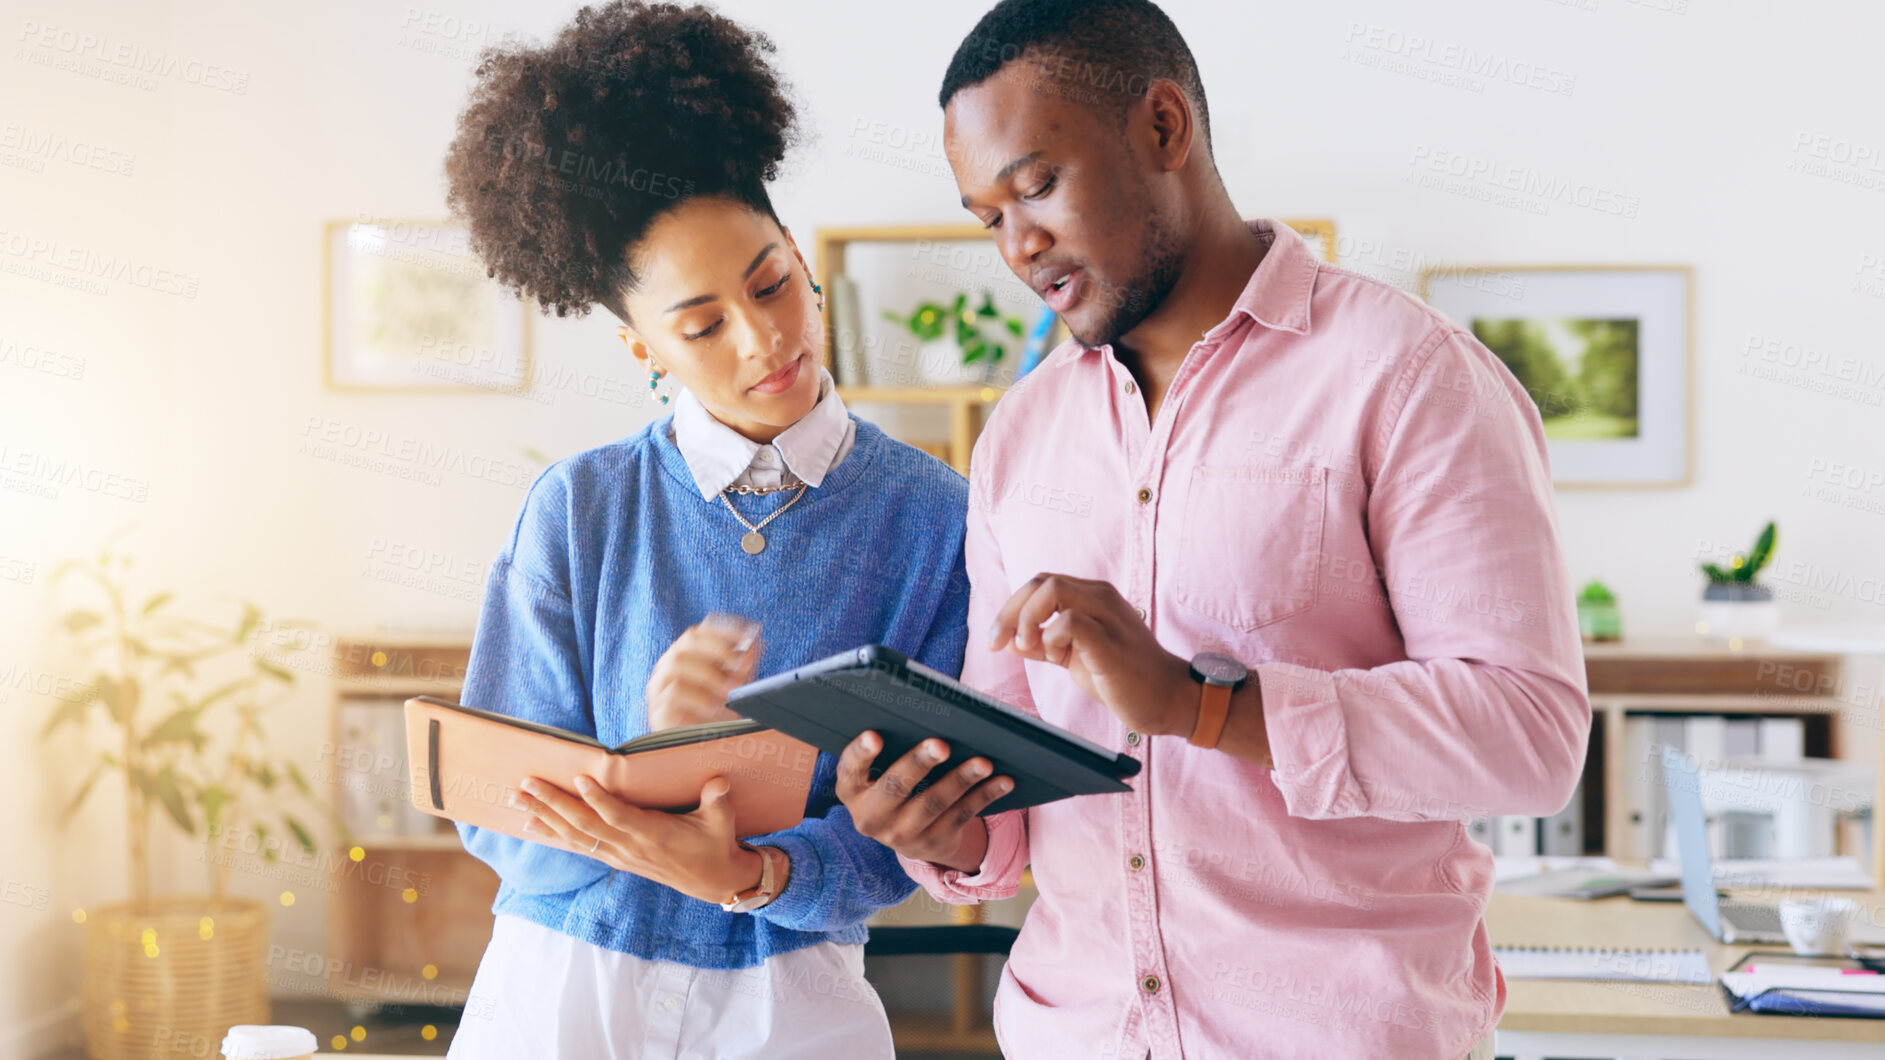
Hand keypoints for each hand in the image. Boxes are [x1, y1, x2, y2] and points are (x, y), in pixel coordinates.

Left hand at [512, 774, 772, 904]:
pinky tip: (533, 824)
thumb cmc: (715, 844)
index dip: (599, 800)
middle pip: (584, 825)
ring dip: (545, 817)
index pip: (620, 816)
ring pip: (575, 836)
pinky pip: (578, 846)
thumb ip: (718, 802)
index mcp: (654, 835)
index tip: (579, 779)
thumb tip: (718, 782)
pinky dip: (553, 834)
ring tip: (518, 801)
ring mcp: (619, 855)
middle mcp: (630, 847)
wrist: (712, 881)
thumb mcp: (722, 823)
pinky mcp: (616, 858)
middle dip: (553, 804)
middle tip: (526, 785)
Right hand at [646, 613, 761, 730]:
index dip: (723, 629)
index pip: (699, 633)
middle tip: (739, 664)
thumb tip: (753, 646)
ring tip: (728, 691)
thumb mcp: (735, 688)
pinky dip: (697, 698)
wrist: (700, 750)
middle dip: (717, 649)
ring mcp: (660, 687)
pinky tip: (713, 707)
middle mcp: (670, 666)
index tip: (747, 634)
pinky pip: (671, 695)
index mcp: (687, 656)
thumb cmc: (715, 714)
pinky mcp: (658, 709)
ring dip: (708, 674)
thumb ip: (742, 667)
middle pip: (686, 642)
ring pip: (676, 665)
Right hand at [836, 732, 1010, 871]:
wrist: (909, 833)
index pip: (850, 769)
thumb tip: (927, 712)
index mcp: (851, 790)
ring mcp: (900, 835)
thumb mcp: (881, 769)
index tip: (875, 736)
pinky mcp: (932, 844)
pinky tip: (1002, 780)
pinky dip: (984, 795)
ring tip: (983, 761)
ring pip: (933, 804)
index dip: (861, 753)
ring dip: (961, 780)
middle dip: (919, 763)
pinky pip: (961, 816)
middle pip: (895, 787)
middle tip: (941, 744)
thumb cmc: (894, 780)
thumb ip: (891, 744)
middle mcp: (870, 817)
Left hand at [989, 573, 1195, 736]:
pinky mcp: (1110, 640)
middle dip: (1010, 612)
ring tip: (1029, 649)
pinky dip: (1050, 636)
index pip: (1041, 584)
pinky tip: (1052, 654)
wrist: (1167, 698)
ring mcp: (1108, 615)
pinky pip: (1070, 621)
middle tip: (998, 643)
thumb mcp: (1073, 656)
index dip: (1011, 608)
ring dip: (1027, 619)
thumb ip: (1042, 644)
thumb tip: (1006, 639)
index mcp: (1092, 596)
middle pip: (1041, 581)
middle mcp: (1100, 597)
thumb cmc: (1123, 678)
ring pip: (1053, 589)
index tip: (995, 640)